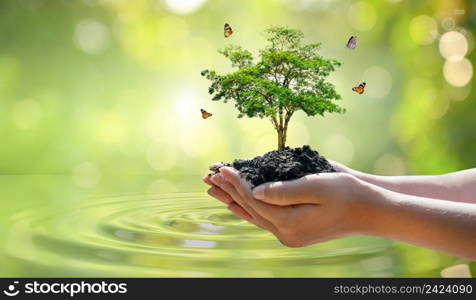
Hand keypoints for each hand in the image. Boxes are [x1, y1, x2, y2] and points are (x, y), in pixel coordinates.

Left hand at [203, 166, 371, 246]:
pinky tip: (236, 204)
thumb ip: (283, 191)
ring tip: (213, 189)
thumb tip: (254, 192)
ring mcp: (288, 235)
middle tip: (208, 175)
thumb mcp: (316, 186)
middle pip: (248, 208)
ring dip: (233, 200)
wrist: (369, 211)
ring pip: (253, 214)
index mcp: (289, 223)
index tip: (221, 166)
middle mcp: (285, 233)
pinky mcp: (293, 231)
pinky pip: (263, 219)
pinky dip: (247, 208)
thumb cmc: (346, 193)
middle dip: (228, 190)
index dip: (236, 181)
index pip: (253, 199)